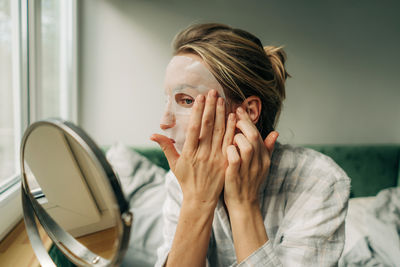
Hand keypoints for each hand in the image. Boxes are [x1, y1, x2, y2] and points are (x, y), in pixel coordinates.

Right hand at [151, 90, 230, 207]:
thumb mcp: (174, 165)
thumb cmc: (186, 181)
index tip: (199, 98)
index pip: (194, 128)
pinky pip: (229, 142)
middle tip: (212, 92)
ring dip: (221, 114)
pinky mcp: (226, 161)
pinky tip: (233, 116)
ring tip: (222, 99)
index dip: (197, 112)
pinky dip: (232, 128)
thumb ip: (166, 147)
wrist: (200, 199)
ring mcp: (216, 158)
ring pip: (220, 132)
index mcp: (189, 153)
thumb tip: (152, 135)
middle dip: (210, 107)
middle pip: (208, 126)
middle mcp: (203, 154)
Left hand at [224, 106, 278, 213]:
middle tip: (232, 115)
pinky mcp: (236, 175)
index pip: (258, 133)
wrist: (244, 204)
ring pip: (246, 145)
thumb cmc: (248, 181)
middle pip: (254, 136)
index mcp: (264, 157)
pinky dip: (230, 150)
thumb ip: (267, 149)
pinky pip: (235, 158)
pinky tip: (226, 148)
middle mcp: (258, 162)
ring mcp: (248, 169)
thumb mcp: (261, 165)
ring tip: (230, 133)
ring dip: (237, 136)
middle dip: (242, 123)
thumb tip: (275, 133)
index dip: (247, 120)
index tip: (238, 110)